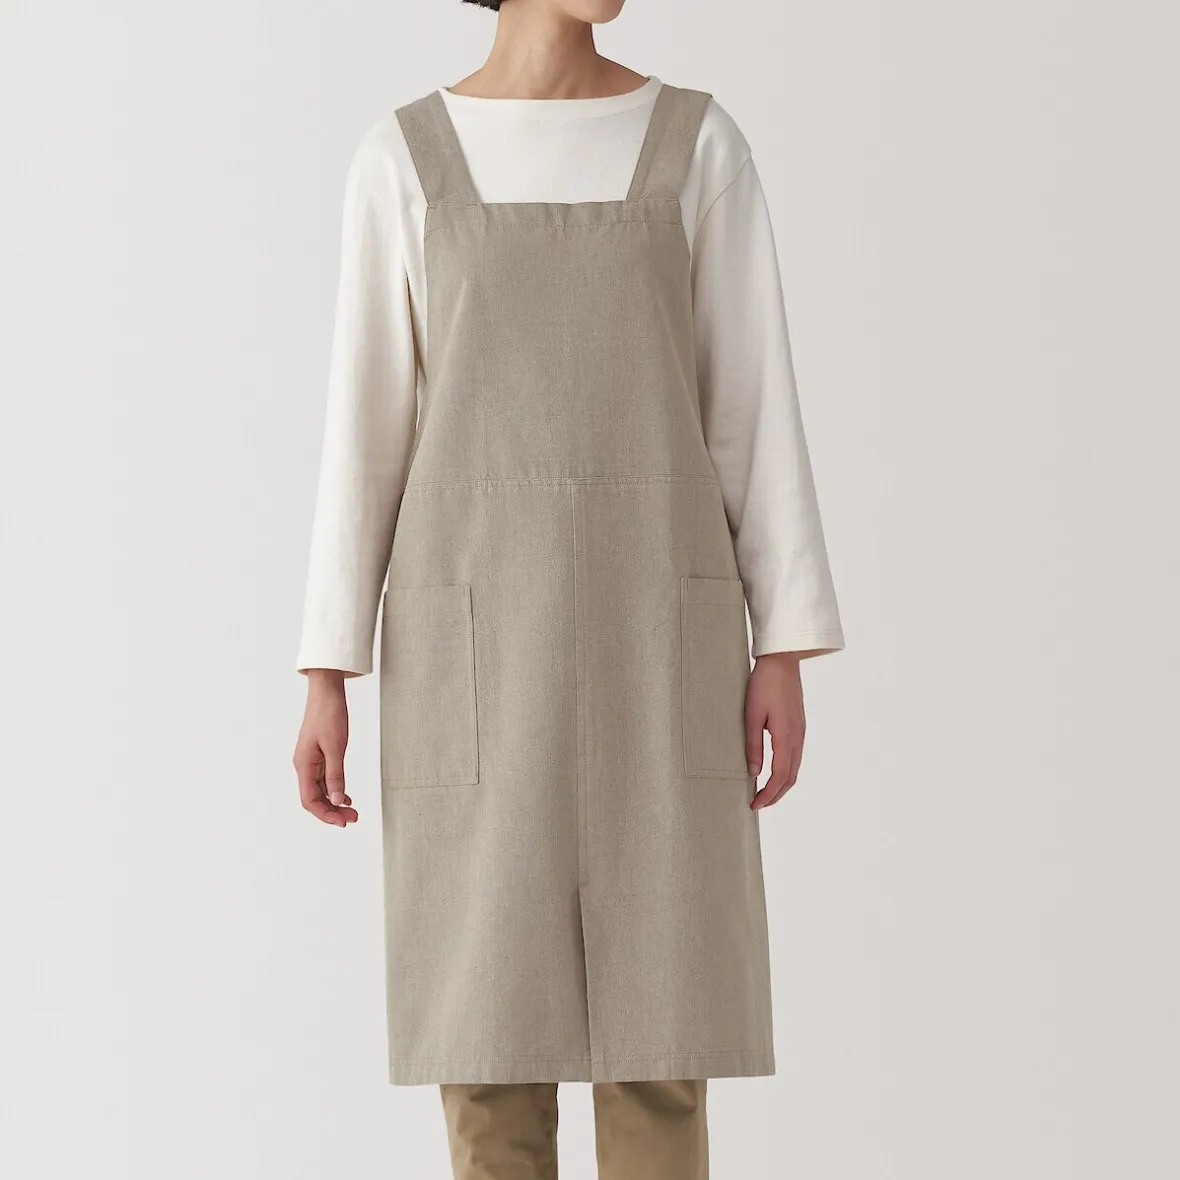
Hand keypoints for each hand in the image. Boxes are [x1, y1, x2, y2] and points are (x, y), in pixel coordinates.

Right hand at [293, 670, 358, 826]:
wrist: (326, 692)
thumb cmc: (329, 715)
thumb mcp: (336, 747)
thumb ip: (336, 775)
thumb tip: (337, 801)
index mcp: (304, 765)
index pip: (310, 800)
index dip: (325, 815)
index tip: (343, 822)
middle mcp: (304, 766)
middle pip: (315, 798)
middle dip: (332, 812)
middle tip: (354, 818)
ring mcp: (311, 761)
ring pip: (321, 791)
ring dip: (335, 803)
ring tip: (353, 811)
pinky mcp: (319, 756)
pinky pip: (325, 780)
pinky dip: (335, 790)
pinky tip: (346, 797)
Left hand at [744, 652, 805, 809]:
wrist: (782, 661)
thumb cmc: (764, 684)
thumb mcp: (752, 715)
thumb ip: (753, 745)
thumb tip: (753, 772)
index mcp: (786, 736)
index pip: (780, 776)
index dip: (768, 794)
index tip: (754, 805)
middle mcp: (797, 737)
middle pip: (791, 777)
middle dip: (775, 795)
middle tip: (758, 804)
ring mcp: (800, 732)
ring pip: (795, 768)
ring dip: (782, 784)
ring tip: (764, 793)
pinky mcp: (799, 726)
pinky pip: (795, 756)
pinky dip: (786, 771)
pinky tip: (774, 771)